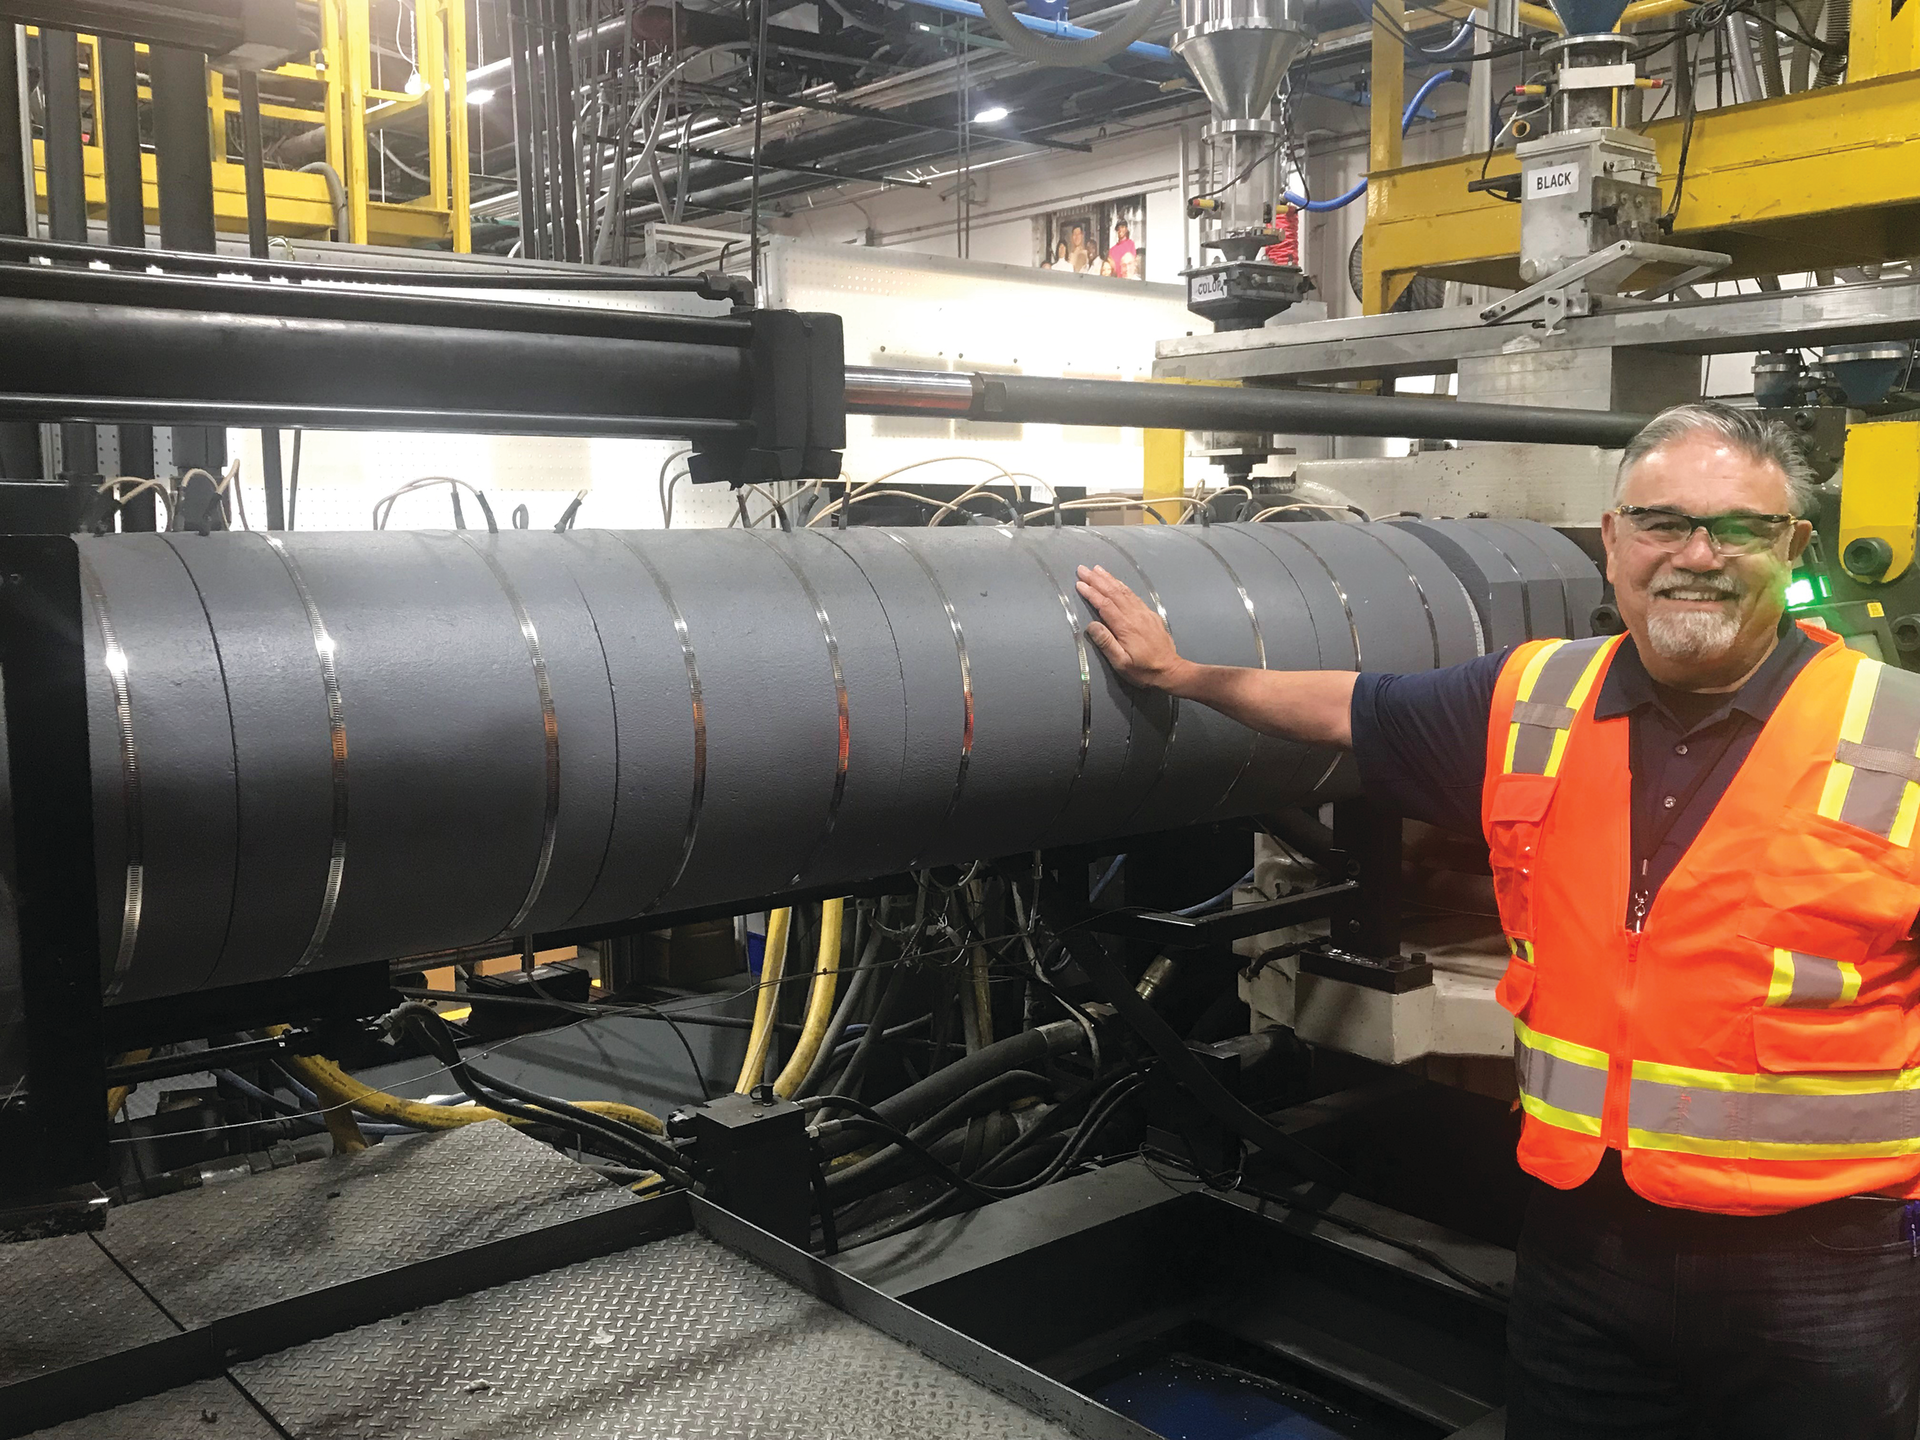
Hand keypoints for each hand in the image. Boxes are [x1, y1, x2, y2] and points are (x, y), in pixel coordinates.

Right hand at [1075, 564, 1186, 690]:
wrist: (1170, 670)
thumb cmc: (1142, 670)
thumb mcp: (1121, 663)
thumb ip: (1106, 643)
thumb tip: (1091, 625)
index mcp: (1125, 627)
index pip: (1105, 605)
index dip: (1091, 593)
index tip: (1079, 584)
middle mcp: (1135, 615)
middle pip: (1113, 593)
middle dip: (1097, 580)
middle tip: (1082, 569)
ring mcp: (1144, 613)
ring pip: (1124, 591)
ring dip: (1109, 579)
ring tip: (1097, 569)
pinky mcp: (1150, 614)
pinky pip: (1134, 595)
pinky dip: (1123, 586)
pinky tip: (1117, 582)